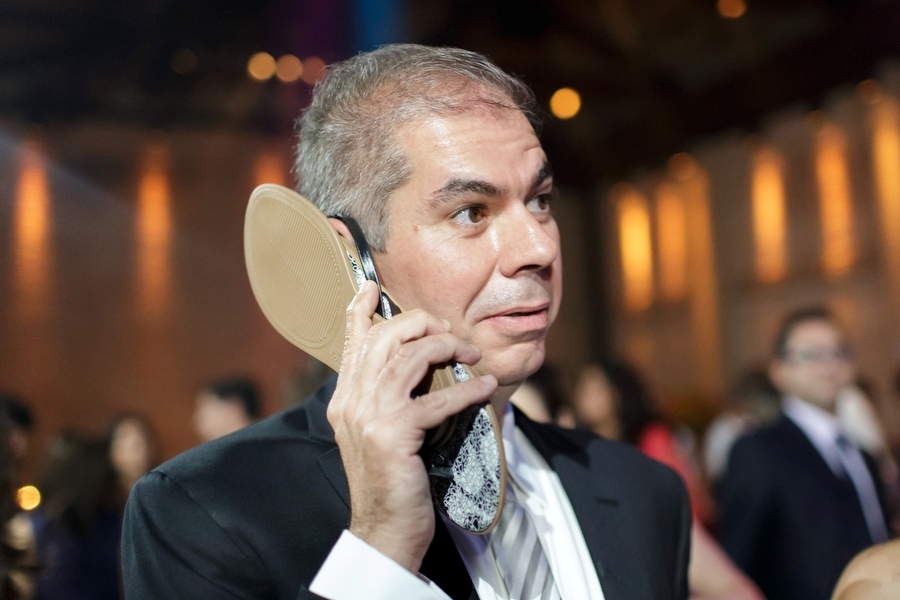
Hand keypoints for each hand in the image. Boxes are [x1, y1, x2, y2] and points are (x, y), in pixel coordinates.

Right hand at [327, 281, 497, 572]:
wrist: (382, 531)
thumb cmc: (390, 482)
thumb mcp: (378, 434)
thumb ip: (384, 400)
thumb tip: (413, 370)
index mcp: (345, 399)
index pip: (351, 342)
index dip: (360, 309)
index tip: (370, 286)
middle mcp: (352, 402)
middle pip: (384, 338)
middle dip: (419, 324)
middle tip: (447, 331)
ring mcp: (370, 417)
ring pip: (408, 359)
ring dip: (445, 348)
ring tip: (470, 353)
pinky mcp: (394, 435)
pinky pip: (436, 400)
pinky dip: (465, 391)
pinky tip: (484, 387)